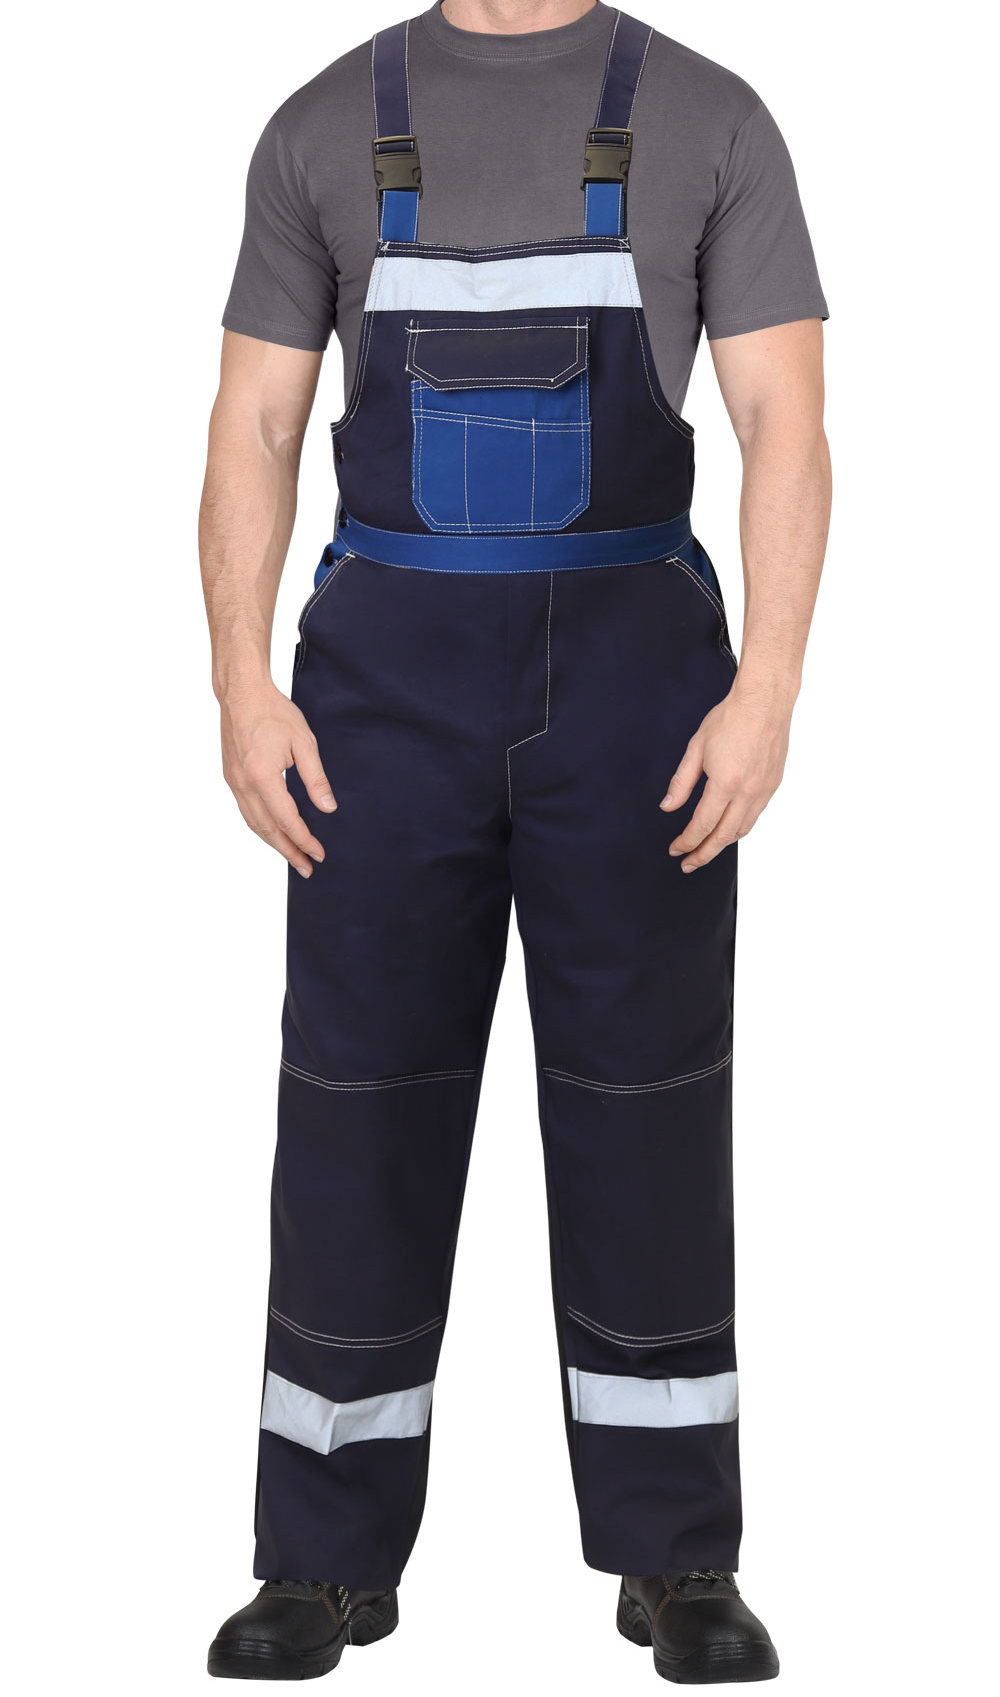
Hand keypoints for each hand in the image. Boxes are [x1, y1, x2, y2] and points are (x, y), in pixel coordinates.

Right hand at [221, 682, 335, 876]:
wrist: (242, 694)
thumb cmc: (274, 712)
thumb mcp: (304, 742)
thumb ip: (316, 778)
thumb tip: (328, 808)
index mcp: (263, 776)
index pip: (287, 819)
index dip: (304, 840)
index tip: (319, 854)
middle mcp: (244, 784)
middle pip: (267, 830)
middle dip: (288, 851)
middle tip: (306, 868)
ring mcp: (234, 782)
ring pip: (254, 823)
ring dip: (273, 843)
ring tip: (292, 856)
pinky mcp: (231, 777)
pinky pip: (246, 811)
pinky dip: (261, 827)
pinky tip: (273, 832)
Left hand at [660, 687, 791, 870]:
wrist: (765, 702)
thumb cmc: (730, 719)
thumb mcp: (696, 748)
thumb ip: (681, 782)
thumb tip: (668, 807)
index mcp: (726, 783)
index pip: (703, 825)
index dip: (687, 841)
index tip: (675, 850)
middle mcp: (748, 792)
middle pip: (724, 837)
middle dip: (704, 854)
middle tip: (688, 864)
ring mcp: (764, 790)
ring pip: (742, 830)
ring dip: (723, 844)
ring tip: (706, 850)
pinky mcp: (774, 784)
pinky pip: (755, 816)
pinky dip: (739, 828)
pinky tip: (728, 829)